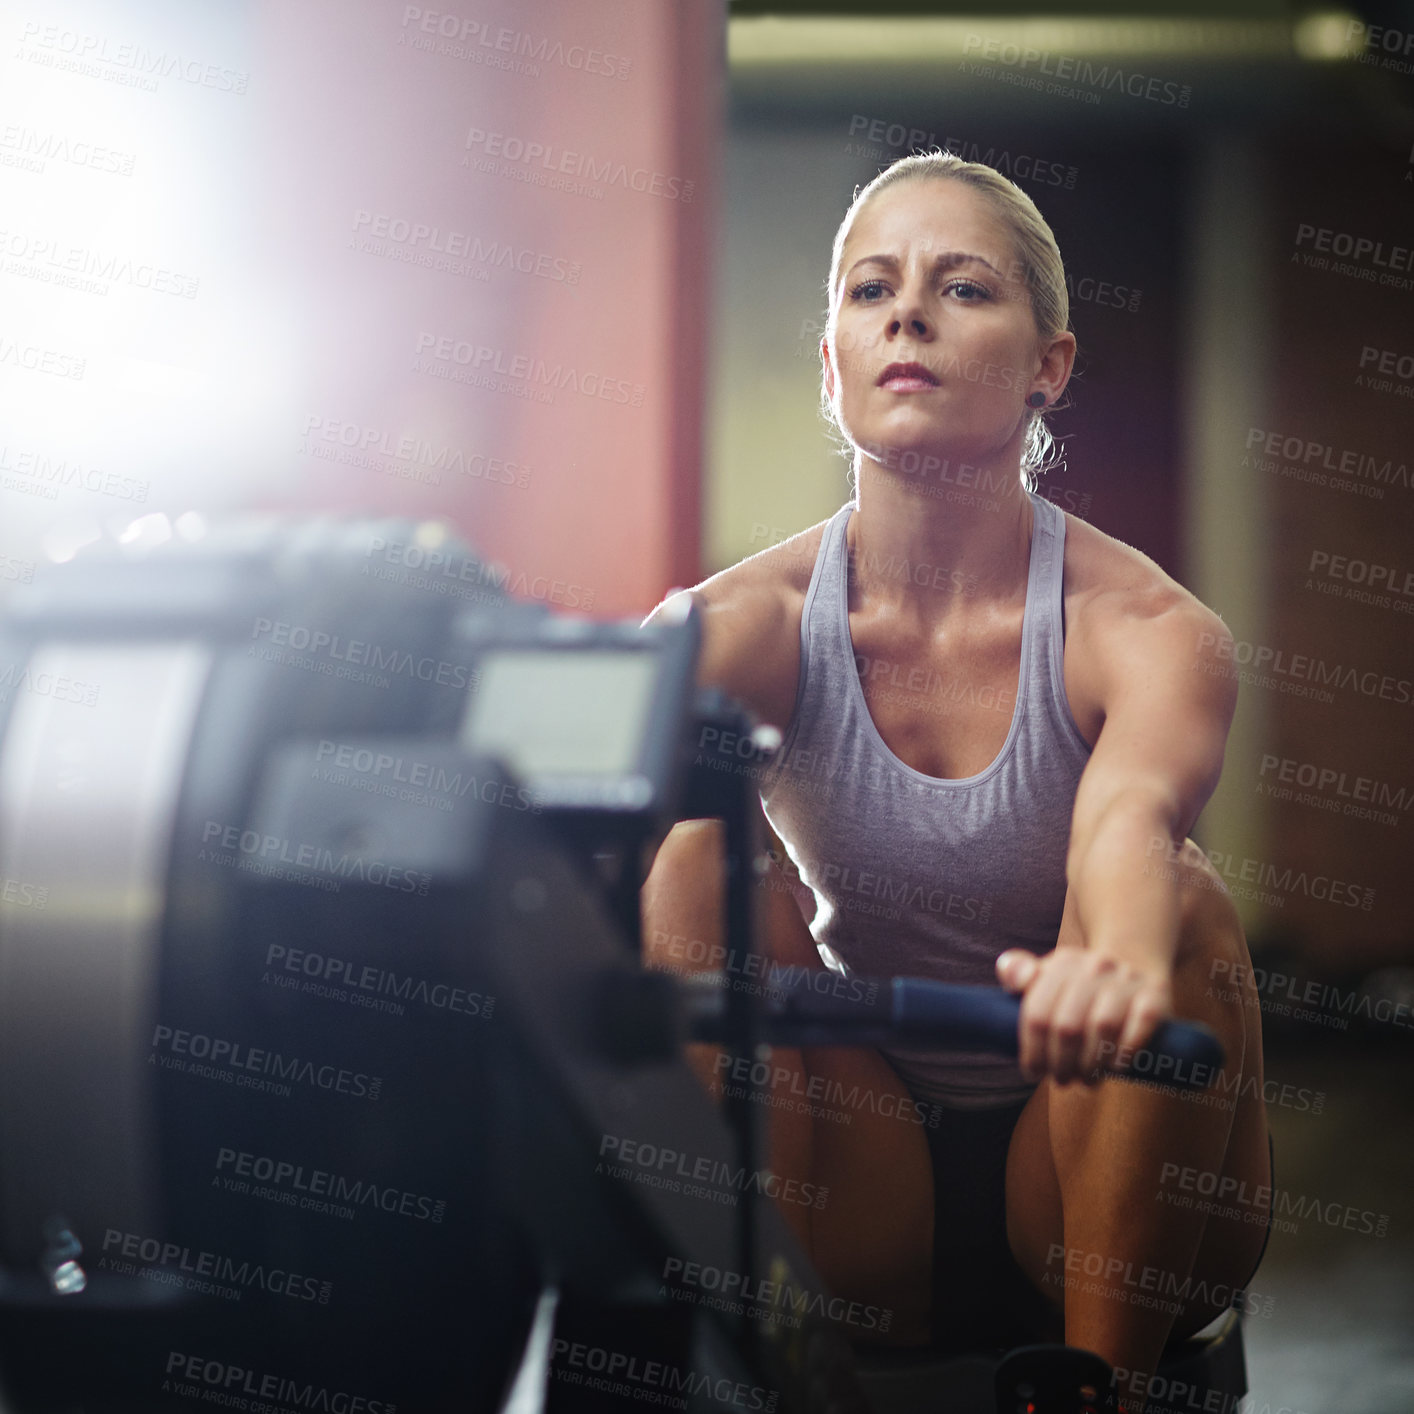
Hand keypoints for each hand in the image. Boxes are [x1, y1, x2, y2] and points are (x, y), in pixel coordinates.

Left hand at [994, 947, 1173, 1084]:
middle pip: (1067, 1027)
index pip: (1036, 1014)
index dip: (1032, 1051)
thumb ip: (1021, 973)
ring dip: (1092, 1064)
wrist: (1134, 963)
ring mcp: (1127, 978)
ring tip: (1086, 1080)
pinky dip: (1125, 1051)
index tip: (1034, 1073)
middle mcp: (1095, 965)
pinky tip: (1116, 1067)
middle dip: (1061, 1063)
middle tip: (1062, 1080)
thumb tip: (1009, 974)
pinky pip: (1140, 1025)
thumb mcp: (1049, 975)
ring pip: (1102, 1028)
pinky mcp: (1156, 992)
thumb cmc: (1080, 984)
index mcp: (1063, 963)